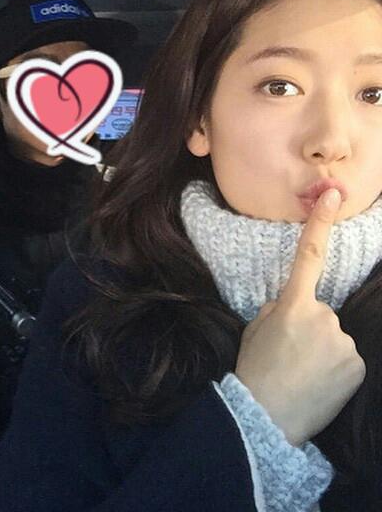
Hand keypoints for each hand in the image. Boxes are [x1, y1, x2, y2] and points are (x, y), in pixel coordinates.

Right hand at [234, 188, 365, 445]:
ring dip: (322, 349)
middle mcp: (324, 318)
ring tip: (302, 373)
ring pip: (334, 336)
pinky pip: (346, 357)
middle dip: (308, 326)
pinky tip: (317, 383)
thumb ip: (274, 309)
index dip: (320, 223)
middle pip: (320, 312)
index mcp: (292, 305)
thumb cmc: (254, 369)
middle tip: (289, 355)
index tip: (334, 195)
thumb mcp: (254, 329)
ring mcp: (344, 343)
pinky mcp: (357, 366)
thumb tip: (288, 305)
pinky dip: (334, 367)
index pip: (308, 256)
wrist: (266, 416)